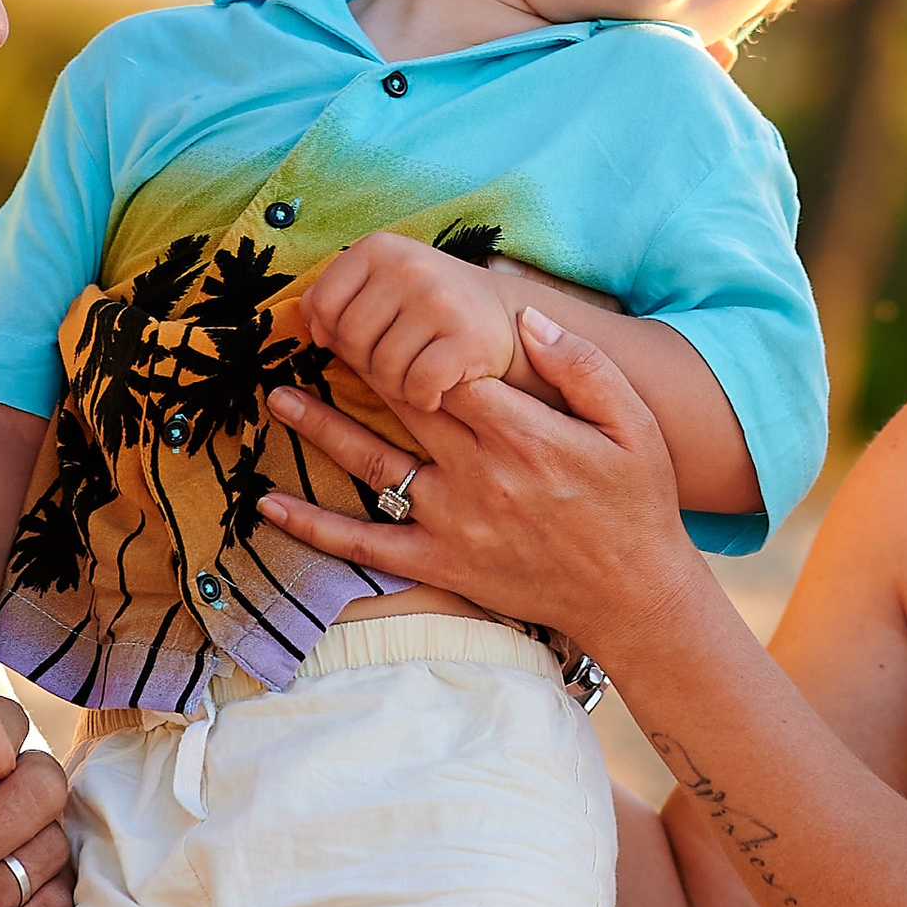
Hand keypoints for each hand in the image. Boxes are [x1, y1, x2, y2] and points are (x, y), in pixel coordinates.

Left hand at [260, 307, 700, 644]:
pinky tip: (270, 503)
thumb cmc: (637, 504)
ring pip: (373, 464)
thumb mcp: (633, 427)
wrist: (633, 594)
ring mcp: (454, 520)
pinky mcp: (440, 562)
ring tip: (279, 396)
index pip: (450, 370)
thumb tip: (529, 320)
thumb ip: (584, 369)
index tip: (381, 312)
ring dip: (321, 429)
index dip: (412, 338)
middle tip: (313, 333)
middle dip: (355, 364)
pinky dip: (314, 526)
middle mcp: (479, 473)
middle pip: (401, 404)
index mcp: (523, 432)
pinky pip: (366, 544)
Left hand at [294, 231, 519, 413]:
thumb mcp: (380, 287)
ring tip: (419, 373)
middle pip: (351, 341)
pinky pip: (418, 387)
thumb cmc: (427, 307)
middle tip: (397, 362)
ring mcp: (440, 300)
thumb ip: (336, 302)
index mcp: (378, 248)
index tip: (366, 338)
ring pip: (383, 370)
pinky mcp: (468, 338)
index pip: (321, 304)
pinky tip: (438, 388)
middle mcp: (408, 266)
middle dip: (368, 365)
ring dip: (397, 387)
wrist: (504, 316)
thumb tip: (316, 332)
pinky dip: (424, 398)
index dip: (336, 333)